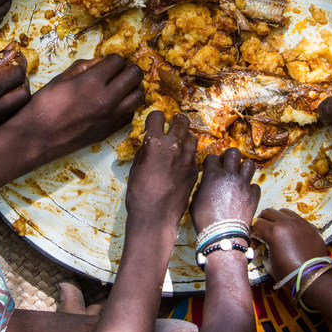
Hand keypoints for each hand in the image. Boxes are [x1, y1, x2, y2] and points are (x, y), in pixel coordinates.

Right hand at [0, 48, 29, 132]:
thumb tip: (12, 55)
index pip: (16, 76)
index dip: (18, 61)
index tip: (14, 54)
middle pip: (22, 97)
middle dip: (21, 80)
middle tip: (12, 68)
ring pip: (14, 112)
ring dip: (16, 97)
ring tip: (5, 82)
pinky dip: (5, 109)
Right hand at [9, 54, 143, 161]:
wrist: (38, 137)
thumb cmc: (45, 105)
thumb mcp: (61, 79)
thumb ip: (83, 66)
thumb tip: (100, 61)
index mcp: (92, 82)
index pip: (118, 61)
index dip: (114, 58)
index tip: (109, 61)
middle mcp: (107, 98)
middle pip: (135, 76)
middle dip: (129, 68)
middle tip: (121, 70)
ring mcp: (111, 116)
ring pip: (139, 96)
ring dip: (134, 87)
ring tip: (124, 85)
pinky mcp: (110, 130)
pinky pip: (131, 114)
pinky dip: (129, 105)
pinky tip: (119, 103)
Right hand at [125, 112, 198, 226]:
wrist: (155, 216)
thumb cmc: (139, 194)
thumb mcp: (136, 168)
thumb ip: (145, 151)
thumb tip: (149, 144)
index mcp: (154, 143)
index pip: (157, 115)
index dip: (155, 118)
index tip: (155, 123)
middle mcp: (173, 146)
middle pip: (181, 120)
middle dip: (175, 121)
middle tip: (172, 126)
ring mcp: (187, 158)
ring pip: (191, 136)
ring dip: (184, 137)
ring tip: (178, 145)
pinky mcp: (195, 170)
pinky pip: (194, 154)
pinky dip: (188, 155)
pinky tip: (181, 163)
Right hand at [191, 148, 258, 233]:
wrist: (223, 235)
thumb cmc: (206, 221)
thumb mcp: (195, 201)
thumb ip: (202, 188)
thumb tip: (205, 185)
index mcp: (212, 175)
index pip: (212, 157)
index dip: (211, 162)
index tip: (212, 167)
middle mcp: (229, 176)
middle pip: (234, 153)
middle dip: (230, 156)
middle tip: (228, 164)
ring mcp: (244, 185)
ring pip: (249, 164)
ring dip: (243, 168)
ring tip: (239, 175)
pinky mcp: (254, 196)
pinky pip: (255, 185)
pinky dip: (251, 188)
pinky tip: (245, 194)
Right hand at [252, 208, 327, 282]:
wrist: (312, 278)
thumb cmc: (289, 274)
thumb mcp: (269, 262)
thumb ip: (264, 248)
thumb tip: (264, 243)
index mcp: (274, 232)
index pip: (257, 223)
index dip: (253, 232)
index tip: (256, 241)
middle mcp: (286, 223)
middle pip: (268, 212)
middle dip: (263, 221)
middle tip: (263, 232)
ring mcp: (300, 223)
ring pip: (283, 212)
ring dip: (277, 219)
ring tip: (278, 230)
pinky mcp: (310, 227)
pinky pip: (297, 219)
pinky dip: (291, 223)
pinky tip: (291, 234)